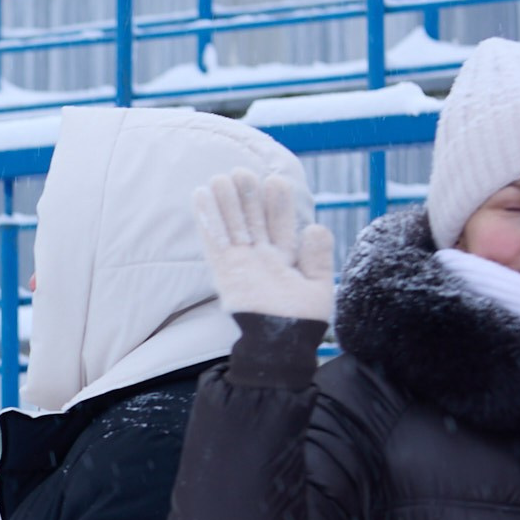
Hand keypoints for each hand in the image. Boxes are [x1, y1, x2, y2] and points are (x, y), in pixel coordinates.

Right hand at [194, 170, 334, 325]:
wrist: (278, 347)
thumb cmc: (301, 322)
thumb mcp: (319, 287)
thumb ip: (318, 257)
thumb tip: (316, 226)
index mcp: (285, 259)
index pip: (280, 224)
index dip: (278, 203)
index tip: (276, 180)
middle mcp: (261, 258)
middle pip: (253, 220)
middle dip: (248, 196)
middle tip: (242, 171)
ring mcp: (241, 263)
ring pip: (232, 226)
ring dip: (226, 202)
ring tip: (221, 177)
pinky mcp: (223, 271)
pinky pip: (213, 241)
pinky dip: (207, 219)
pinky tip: (200, 196)